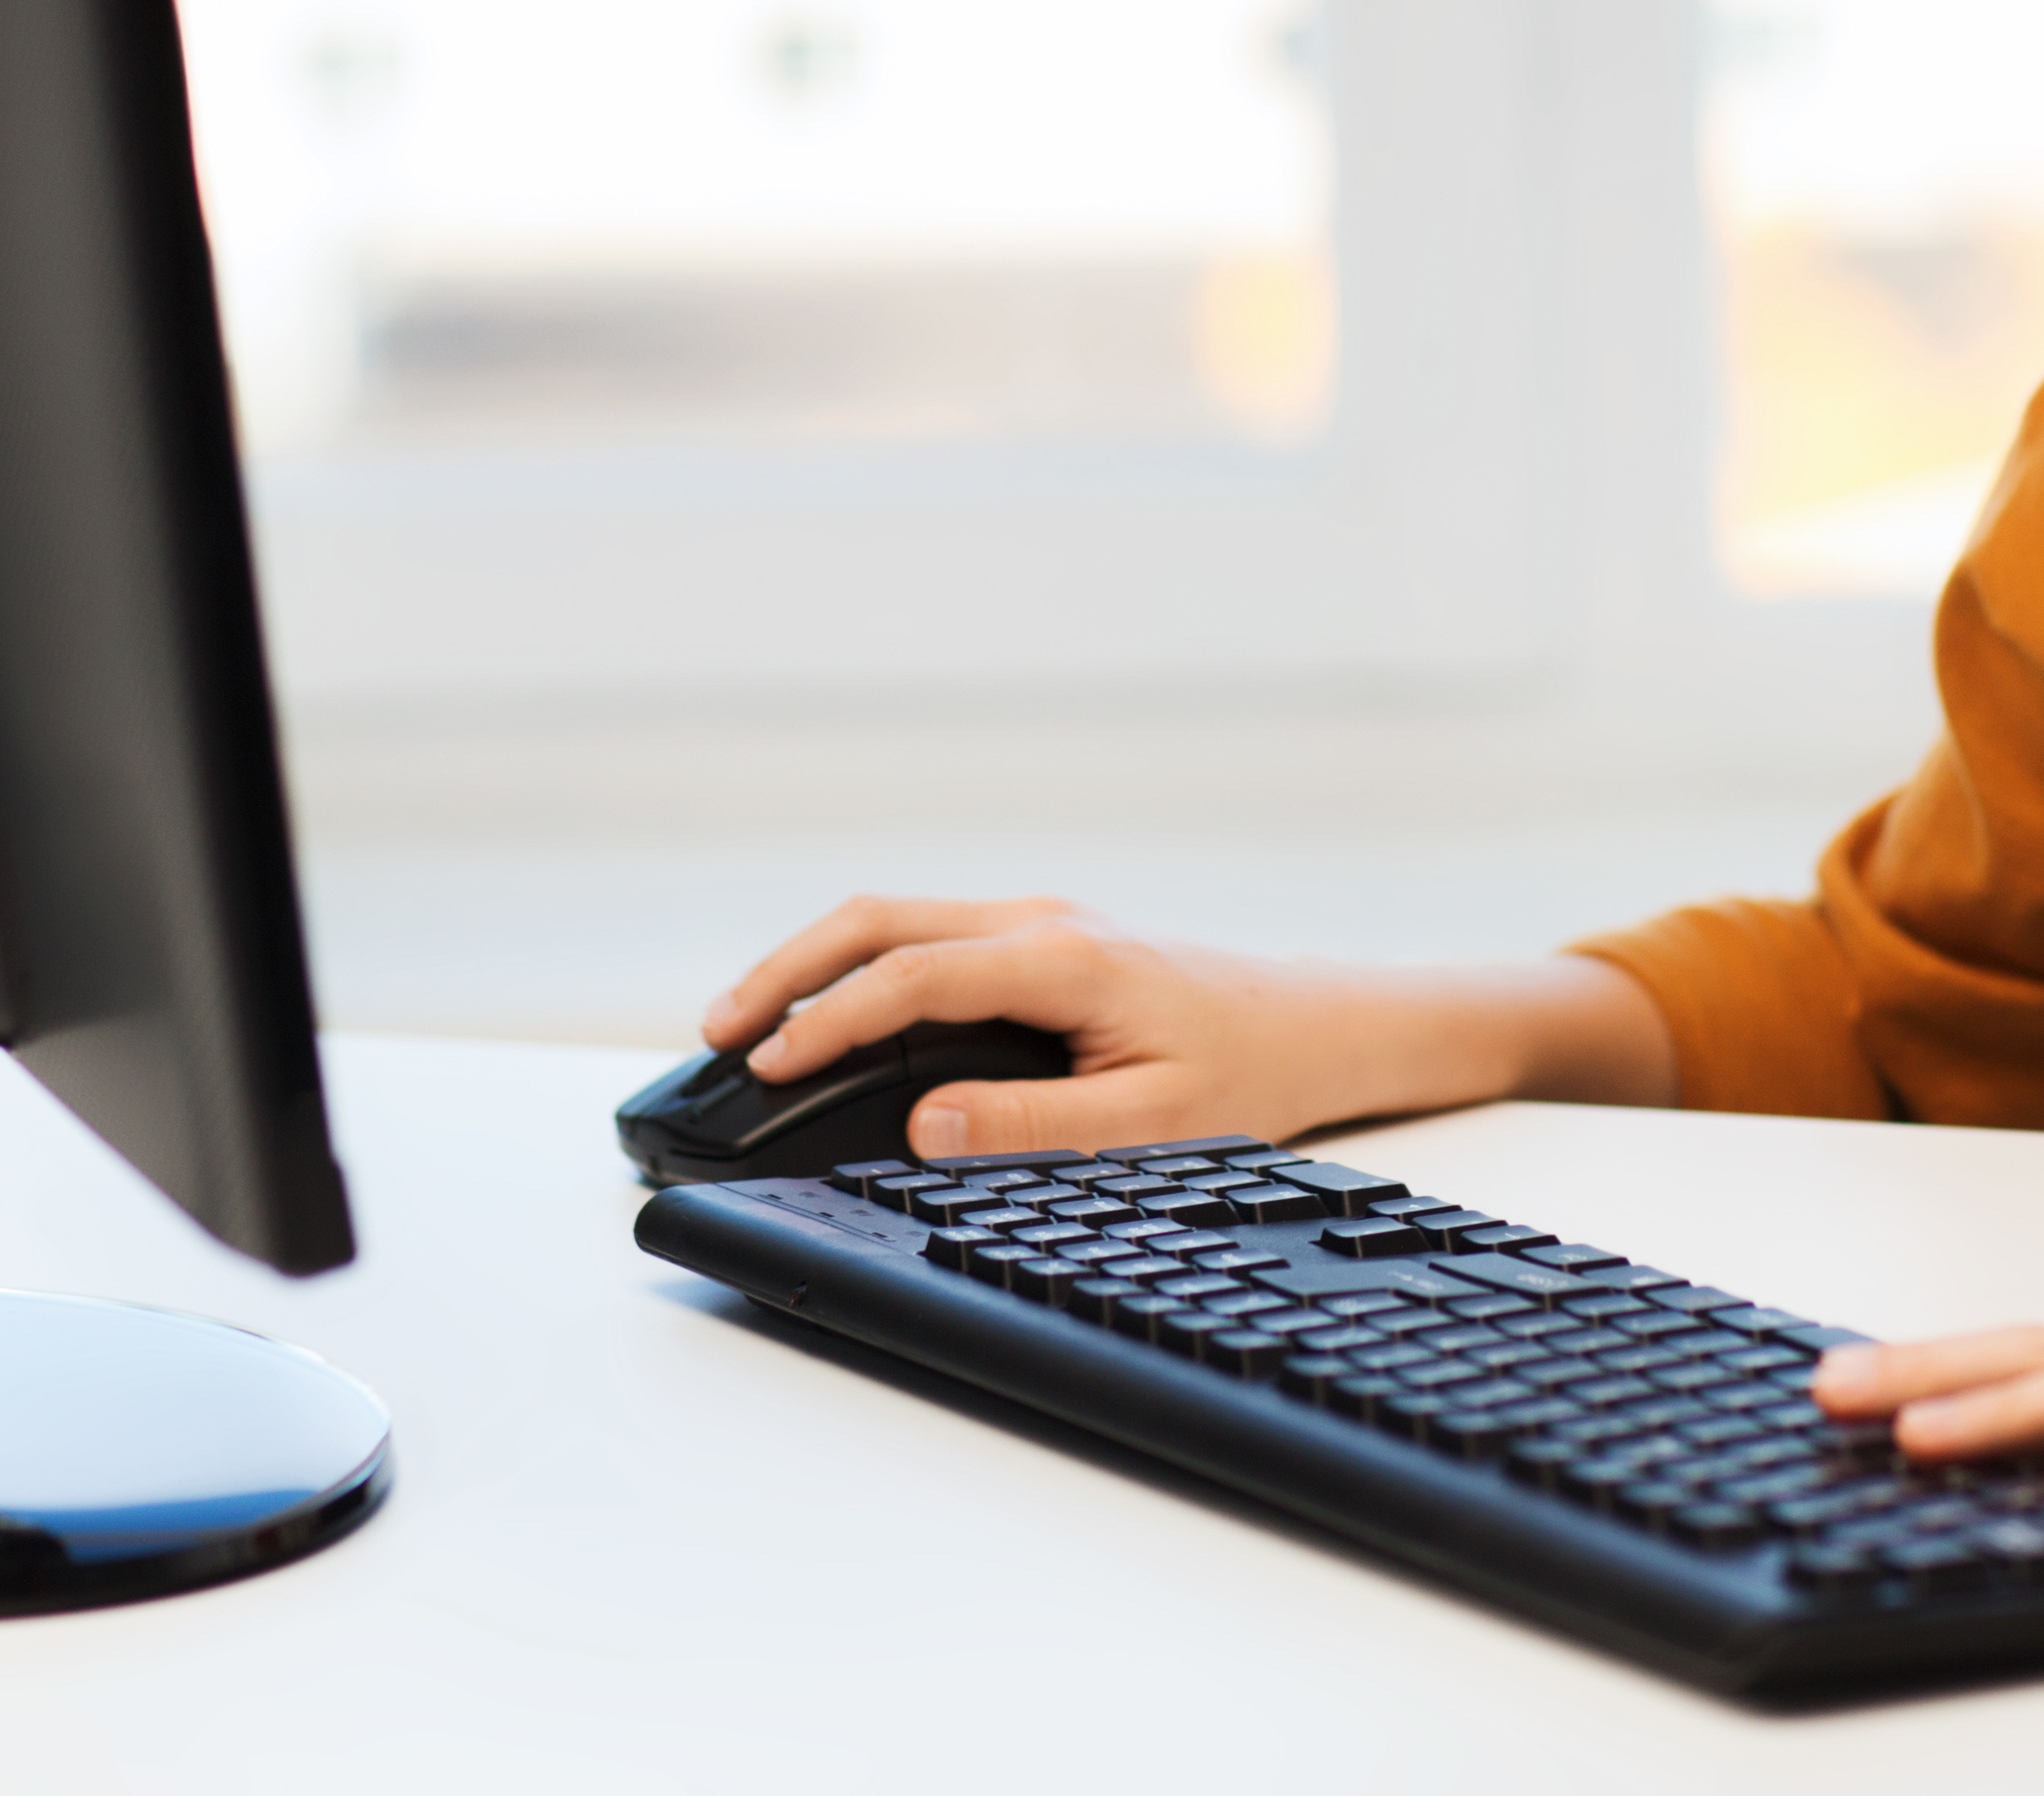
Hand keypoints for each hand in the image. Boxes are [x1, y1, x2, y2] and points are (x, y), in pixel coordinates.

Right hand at [699, 897, 1677, 1158]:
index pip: (909, 976)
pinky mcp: (1043, 938)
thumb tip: (924, 1124)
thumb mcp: (1153, 1122)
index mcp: (1063, 956)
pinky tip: (830, 1013)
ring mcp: (1041, 920)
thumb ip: (1033, 1124)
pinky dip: (860, 965)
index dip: (824, 1023)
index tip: (760, 1066)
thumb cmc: (1254, 1073)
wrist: (1329, 1023)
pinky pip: (927, 936)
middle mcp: (1042, 919)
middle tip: (714, 1032)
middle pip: (879, 920)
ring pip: (896, 919)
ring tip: (745, 1024)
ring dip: (815, 963)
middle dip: (787, 971)